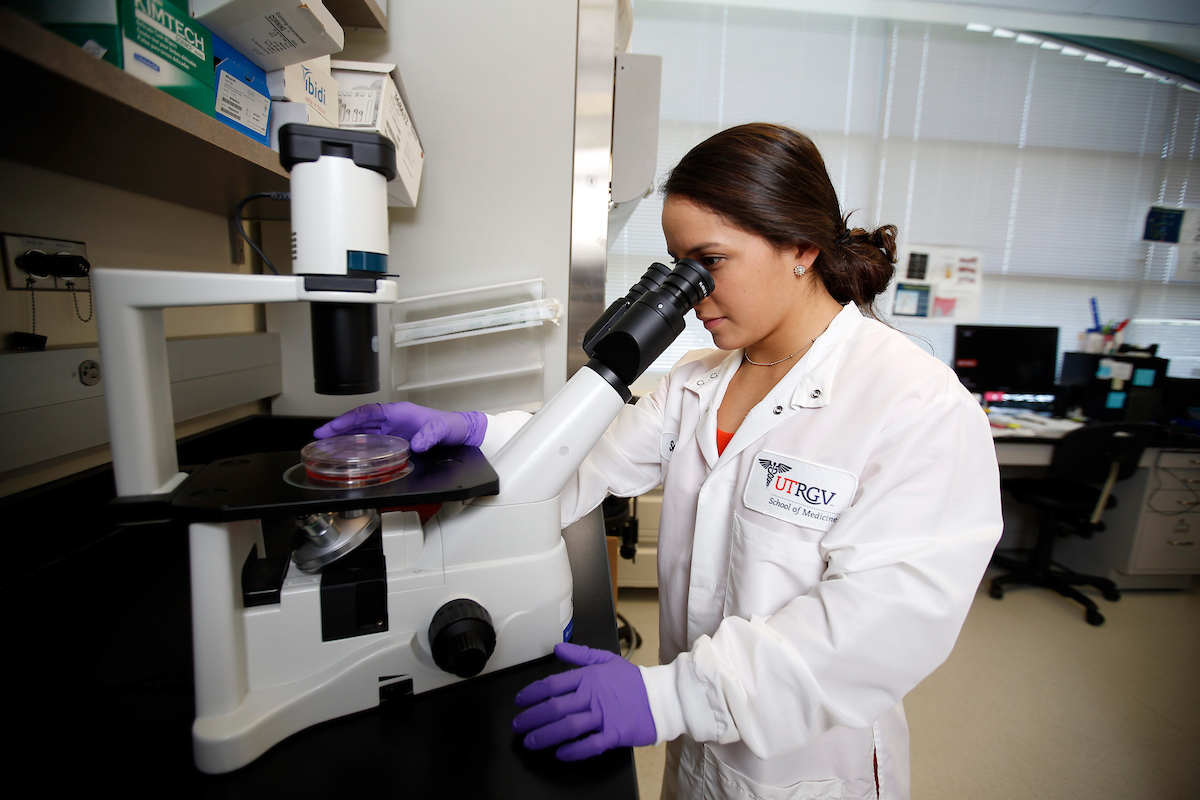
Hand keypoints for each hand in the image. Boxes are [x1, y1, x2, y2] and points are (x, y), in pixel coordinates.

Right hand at [313, 402, 486, 452]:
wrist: (460, 432)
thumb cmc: (450, 426)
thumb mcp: (442, 429)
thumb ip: (430, 435)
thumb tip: (417, 444)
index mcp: (398, 412)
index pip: (367, 413)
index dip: (347, 419)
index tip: (331, 427)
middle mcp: (392, 420)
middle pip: (359, 422)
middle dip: (338, 429)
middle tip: (319, 438)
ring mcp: (393, 430)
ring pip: (362, 432)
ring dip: (345, 438)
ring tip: (326, 446)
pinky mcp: (396, 440)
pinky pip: (372, 442)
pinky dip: (358, 446)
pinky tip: (349, 454)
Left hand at [512, 642, 655, 760]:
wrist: (662, 697)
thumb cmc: (633, 681)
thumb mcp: (607, 660)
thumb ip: (580, 655)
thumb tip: (557, 648)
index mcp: (589, 676)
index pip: (553, 684)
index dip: (532, 693)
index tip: (519, 701)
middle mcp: (593, 695)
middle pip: (555, 707)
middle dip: (532, 717)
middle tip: (518, 725)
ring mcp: (604, 715)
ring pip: (568, 726)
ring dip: (546, 735)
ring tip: (530, 742)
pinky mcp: (615, 734)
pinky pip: (590, 744)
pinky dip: (574, 750)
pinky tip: (560, 754)